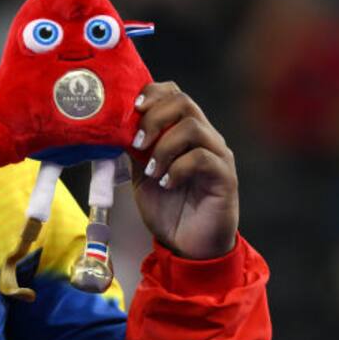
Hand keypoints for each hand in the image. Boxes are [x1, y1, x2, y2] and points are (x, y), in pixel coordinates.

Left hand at [127, 82, 238, 259]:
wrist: (187, 246)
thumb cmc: (167, 208)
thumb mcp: (140, 173)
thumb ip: (133, 149)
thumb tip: (112, 126)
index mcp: (183, 132)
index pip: (173, 93)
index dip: (151, 93)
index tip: (131, 109)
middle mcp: (204, 137)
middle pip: (183, 101)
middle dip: (153, 117)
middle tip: (137, 145)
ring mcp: (218, 155)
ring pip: (193, 127)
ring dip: (163, 147)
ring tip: (151, 171)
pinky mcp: (226, 177)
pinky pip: (204, 158)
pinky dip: (178, 168)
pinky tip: (166, 184)